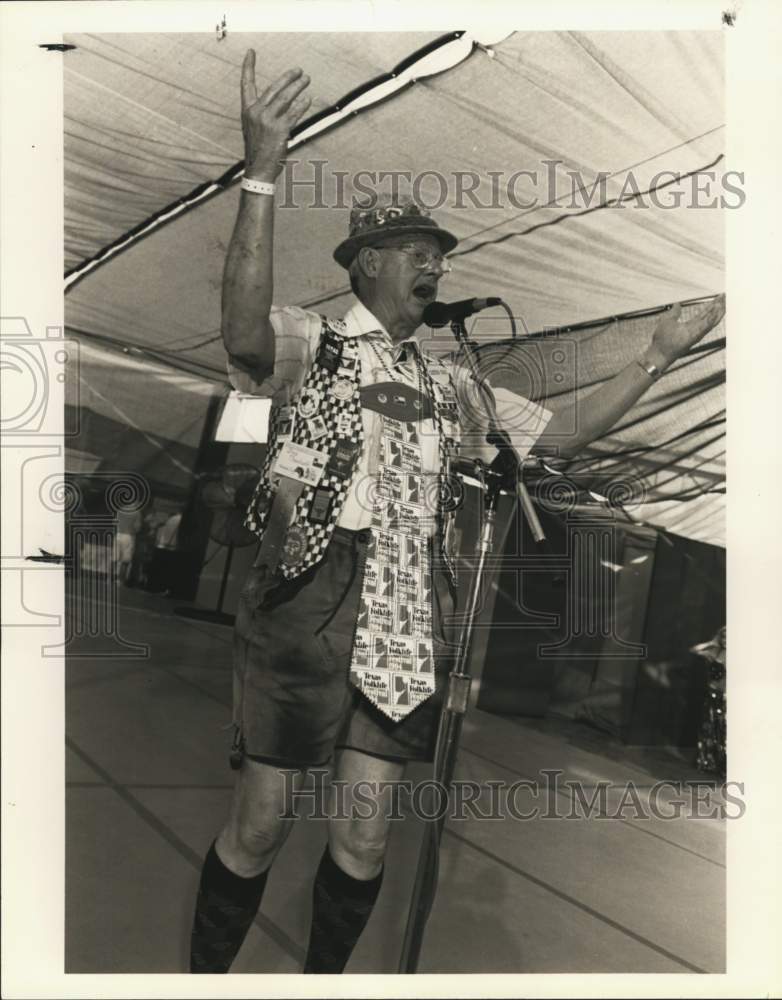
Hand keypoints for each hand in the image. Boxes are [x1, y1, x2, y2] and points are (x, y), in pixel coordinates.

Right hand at [241, 51, 311, 180]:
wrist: (258, 171)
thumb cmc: (258, 150)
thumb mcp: (254, 128)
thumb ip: (263, 113)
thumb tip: (280, 102)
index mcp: (247, 111)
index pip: (246, 84)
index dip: (248, 67)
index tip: (251, 52)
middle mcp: (255, 113)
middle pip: (273, 88)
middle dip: (287, 77)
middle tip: (299, 70)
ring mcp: (267, 121)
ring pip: (285, 98)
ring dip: (298, 87)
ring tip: (306, 79)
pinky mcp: (279, 130)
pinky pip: (293, 114)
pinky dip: (301, 106)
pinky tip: (308, 99)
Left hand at [646, 293, 725, 368]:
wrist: (659, 352)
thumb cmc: (662, 339)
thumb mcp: (668, 320)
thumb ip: (674, 313)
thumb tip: (677, 304)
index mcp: (691, 325)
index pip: (704, 313)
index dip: (712, 305)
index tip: (719, 297)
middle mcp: (696, 329)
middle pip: (710, 315)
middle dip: (718, 306)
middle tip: (726, 296)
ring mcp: (696, 333)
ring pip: (711, 320)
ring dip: (719, 312)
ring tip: (726, 302)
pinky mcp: (694, 336)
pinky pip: (705, 326)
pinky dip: (712, 319)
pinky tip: (718, 311)